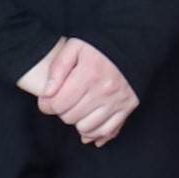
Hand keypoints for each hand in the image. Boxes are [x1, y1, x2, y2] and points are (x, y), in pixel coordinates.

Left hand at [20, 36, 136, 144]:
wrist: (131, 44)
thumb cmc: (100, 46)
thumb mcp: (75, 46)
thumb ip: (58, 67)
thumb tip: (47, 92)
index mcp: (88, 75)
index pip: (58, 104)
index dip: (47, 105)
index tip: (47, 100)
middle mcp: (103, 92)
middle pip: (70, 118)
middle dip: (62, 111)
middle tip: (64, 101)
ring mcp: (116, 102)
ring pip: (86, 128)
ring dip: (77, 122)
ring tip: (77, 110)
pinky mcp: (127, 107)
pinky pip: (106, 131)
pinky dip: (95, 133)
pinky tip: (88, 128)